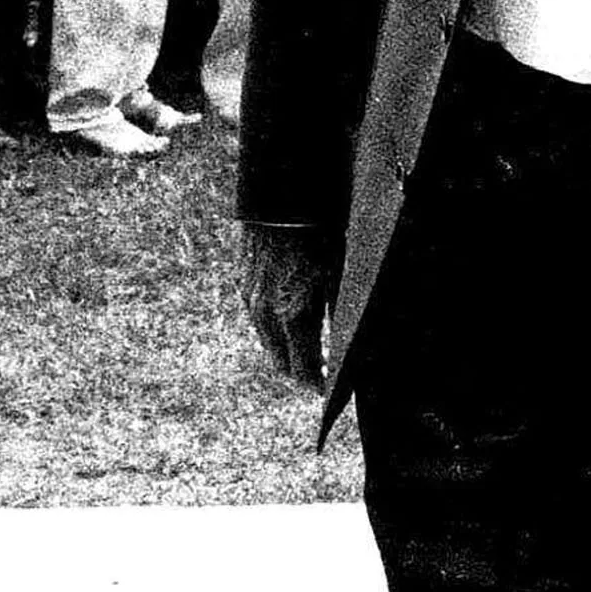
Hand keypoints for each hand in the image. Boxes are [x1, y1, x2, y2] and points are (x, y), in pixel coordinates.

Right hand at [240, 223, 338, 392]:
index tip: (329, 390)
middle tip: (320, 375)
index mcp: (292, 315)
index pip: (303, 369)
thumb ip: (335, 315)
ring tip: (306, 351)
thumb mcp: (335, 277)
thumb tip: (345, 344)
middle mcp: (266, 314)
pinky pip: (259, 321)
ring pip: (267, 343)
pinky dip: (273, 331)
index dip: (317, 384)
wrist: (281, 201)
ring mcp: (251, 300)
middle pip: (280, 363)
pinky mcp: (244, 286)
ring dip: (285, 353)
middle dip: (300, 373)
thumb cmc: (317, 235)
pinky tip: (289, 323)